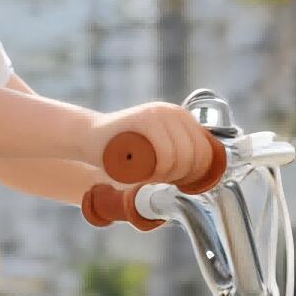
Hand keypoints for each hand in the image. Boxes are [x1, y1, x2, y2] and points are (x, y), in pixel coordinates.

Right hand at [87, 102, 214, 183]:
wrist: (89, 137)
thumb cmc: (122, 150)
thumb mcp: (156, 148)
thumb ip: (176, 153)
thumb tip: (200, 177)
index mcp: (182, 118)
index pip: (206, 150)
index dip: (197, 173)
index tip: (179, 183)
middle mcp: (174, 112)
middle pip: (195, 155)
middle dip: (181, 176)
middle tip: (161, 182)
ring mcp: (160, 113)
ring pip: (182, 156)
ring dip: (169, 176)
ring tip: (150, 178)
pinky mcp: (144, 119)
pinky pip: (166, 153)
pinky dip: (160, 170)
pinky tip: (148, 174)